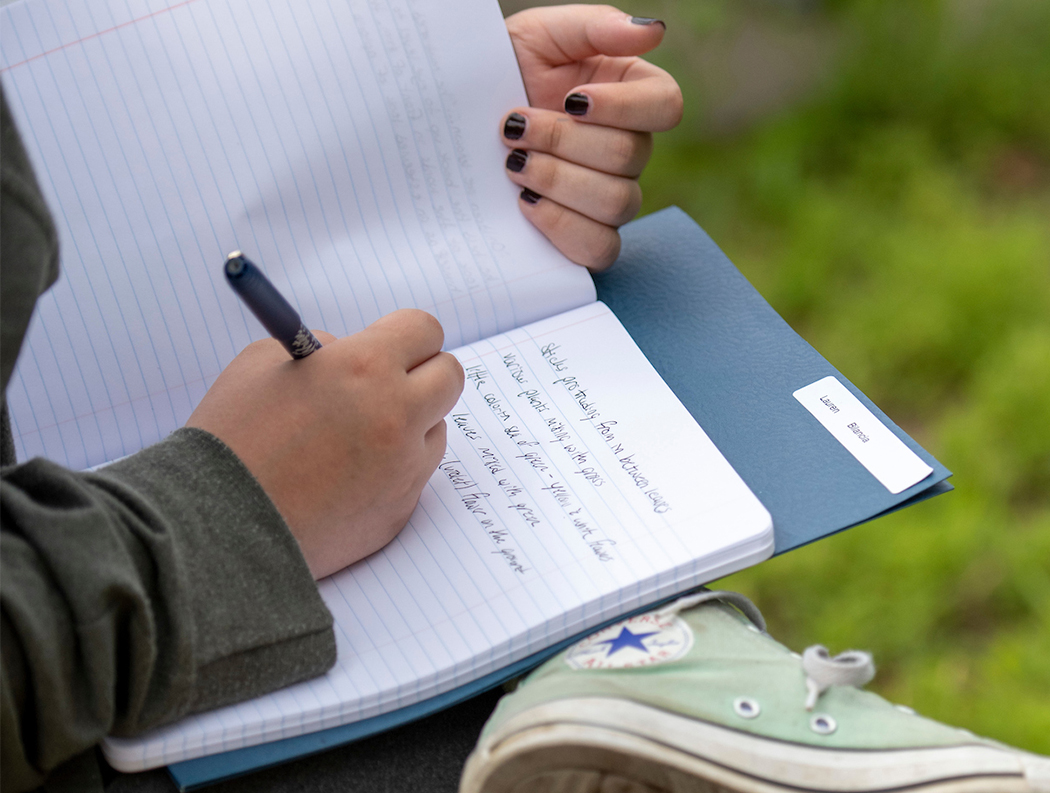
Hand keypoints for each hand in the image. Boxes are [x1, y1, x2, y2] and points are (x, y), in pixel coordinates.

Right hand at [186, 310, 463, 578]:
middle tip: (390, 383)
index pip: (424, 330)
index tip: (392, 344)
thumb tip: (351, 349)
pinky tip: (346, 477)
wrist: (215, 528)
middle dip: (423, 374)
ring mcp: (404, 468)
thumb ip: (319, 347)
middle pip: (449, 376)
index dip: (406, 335)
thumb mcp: (261, 363)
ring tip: (353, 439)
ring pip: (435, 430)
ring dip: (409, 426)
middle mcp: (397, 416)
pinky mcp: (400, 511)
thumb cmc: (231, 438)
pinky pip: (414, 476)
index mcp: (365, 367)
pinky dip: (392, 470)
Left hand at [503, 5, 682, 270]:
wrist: (457, 121)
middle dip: (562, 141)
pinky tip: (527, 204)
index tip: (572, 100)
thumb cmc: (503, 72)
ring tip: (514, 165)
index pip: (666, 105)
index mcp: (631, 95)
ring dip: (557, 180)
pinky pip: (600, 248)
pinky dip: (563, 227)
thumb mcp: (541, 35)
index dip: (622, 108)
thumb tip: (654, 31)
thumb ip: (596, 26)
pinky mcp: (585, 237)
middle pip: (629, 156)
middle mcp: (629, 150)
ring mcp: (610, 198)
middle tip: (515, 129)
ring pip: (617, 203)